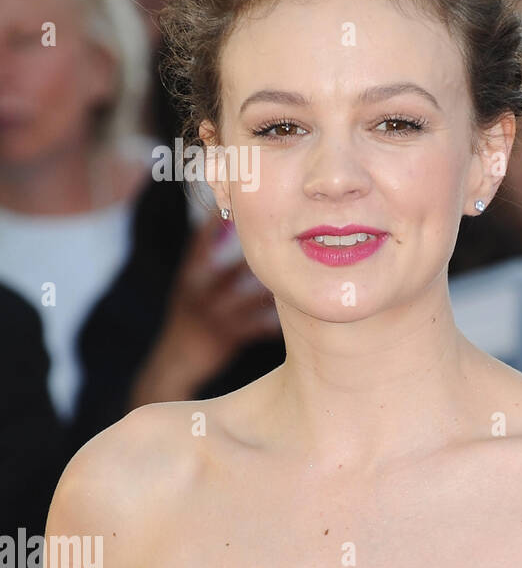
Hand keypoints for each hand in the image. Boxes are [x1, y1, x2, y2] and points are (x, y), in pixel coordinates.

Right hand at [129, 214, 279, 406]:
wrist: (175, 363)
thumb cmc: (189, 320)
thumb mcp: (190, 289)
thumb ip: (209, 263)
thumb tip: (230, 227)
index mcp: (189, 279)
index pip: (200, 245)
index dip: (217, 224)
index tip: (234, 204)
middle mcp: (200, 294)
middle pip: (233, 270)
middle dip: (259, 257)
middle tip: (288, 240)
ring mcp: (214, 316)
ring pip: (251, 298)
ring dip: (274, 288)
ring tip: (300, 276)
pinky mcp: (228, 337)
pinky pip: (259, 326)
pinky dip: (278, 321)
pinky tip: (298, 316)